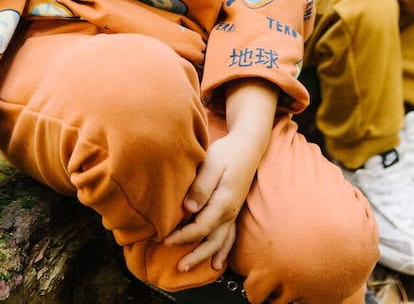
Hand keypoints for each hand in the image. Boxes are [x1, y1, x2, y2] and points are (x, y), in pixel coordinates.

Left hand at [164, 80, 274, 273]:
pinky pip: (230, 237)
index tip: (165, 240)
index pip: (200, 227)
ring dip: (207, 256)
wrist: (248, 145)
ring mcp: (233, 213)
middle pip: (211, 240)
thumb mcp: (212, 163)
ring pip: (221, 241)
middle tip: (179, 267)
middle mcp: (230, 212)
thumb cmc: (227, 152)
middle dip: (195, 254)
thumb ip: (200, 186)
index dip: (182, 236)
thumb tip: (188, 208)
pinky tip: (217, 262)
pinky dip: (223, 251)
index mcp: (223, 202)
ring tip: (193, 267)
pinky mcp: (233, 210)